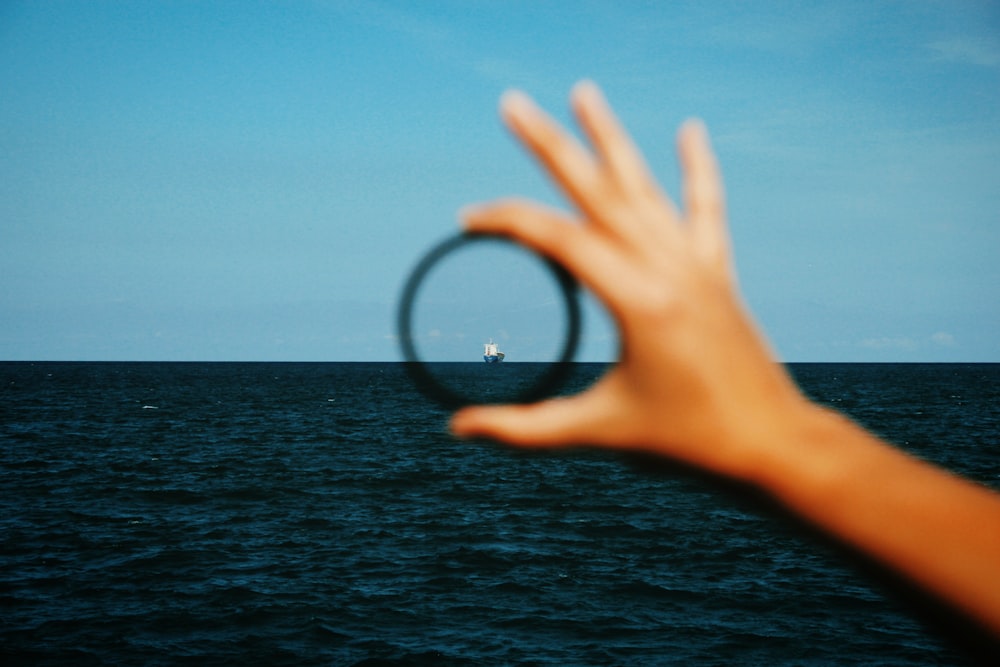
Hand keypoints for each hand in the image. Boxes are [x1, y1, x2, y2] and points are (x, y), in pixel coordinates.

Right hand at [450, 81, 811, 481]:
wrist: (769, 442)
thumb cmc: (684, 441)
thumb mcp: (598, 430)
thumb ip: (524, 429)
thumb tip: (457, 429)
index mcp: (637, 300)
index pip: (558, 239)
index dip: (506, 222)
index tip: (468, 218)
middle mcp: (667, 268)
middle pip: (596, 190)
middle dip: (548, 144)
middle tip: (511, 103)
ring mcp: (695, 264)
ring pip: (645, 186)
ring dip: (610, 137)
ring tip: (583, 91)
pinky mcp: (716, 272)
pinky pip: (705, 208)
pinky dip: (698, 168)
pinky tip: (691, 129)